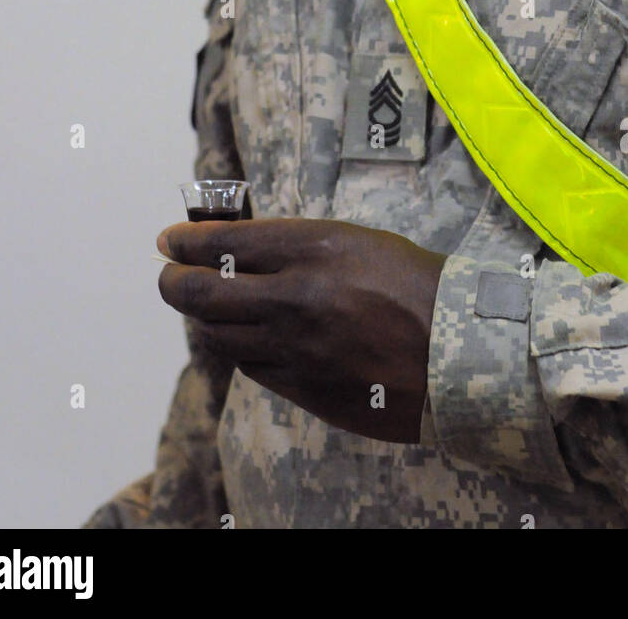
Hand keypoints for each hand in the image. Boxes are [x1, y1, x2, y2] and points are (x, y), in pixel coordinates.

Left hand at [157, 218, 445, 442]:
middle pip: (202, 292)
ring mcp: (295, 347)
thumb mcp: (359, 242)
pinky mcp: (303, 387)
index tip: (169, 240)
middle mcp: (295, 296)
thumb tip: (242, 249)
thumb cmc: (415, 285)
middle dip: (174, 281)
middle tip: (169, 275)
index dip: (186, 241)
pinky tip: (246, 338)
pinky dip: (240, 348)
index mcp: (314, 247)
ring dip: (205, 318)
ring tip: (206, 306)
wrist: (458, 352)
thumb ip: (300, 246)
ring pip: (219, 334)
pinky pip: (250, 366)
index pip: (225, 242)